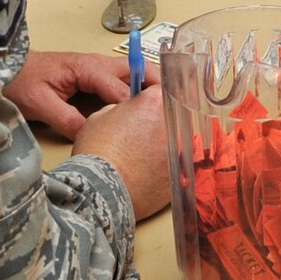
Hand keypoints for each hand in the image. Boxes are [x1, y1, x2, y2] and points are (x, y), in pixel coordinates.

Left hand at [4, 49, 157, 140]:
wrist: (4, 67)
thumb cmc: (20, 81)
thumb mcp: (40, 104)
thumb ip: (67, 119)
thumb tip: (93, 135)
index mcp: (87, 68)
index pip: (120, 88)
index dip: (136, 107)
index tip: (152, 124)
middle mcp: (97, 64)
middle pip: (138, 71)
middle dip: (158, 87)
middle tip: (175, 109)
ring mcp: (97, 68)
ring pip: (135, 74)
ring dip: (151, 88)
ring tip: (167, 110)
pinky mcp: (95, 75)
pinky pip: (124, 80)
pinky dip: (140, 90)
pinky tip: (145, 108)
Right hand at [72, 85, 169, 218]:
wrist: (103, 190)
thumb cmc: (97, 153)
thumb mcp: (99, 117)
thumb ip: (119, 109)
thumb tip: (125, 113)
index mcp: (156, 103)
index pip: (162, 89)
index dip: (152, 96)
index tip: (147, 102)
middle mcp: (173, 124)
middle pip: (172, 116)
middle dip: (159, 121)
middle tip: (142, 131)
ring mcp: (181, 149)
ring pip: (177, 141)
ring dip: (163, 144)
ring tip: (144, 155)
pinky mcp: (182, 174)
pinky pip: (178, 163)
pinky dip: (166, 166)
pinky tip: (150, 171)